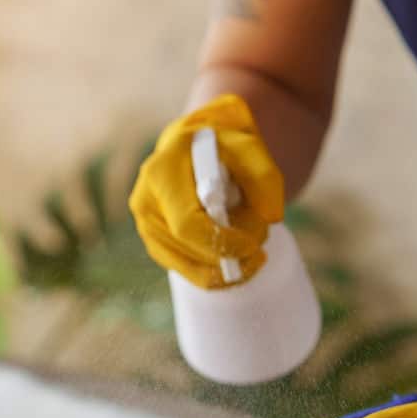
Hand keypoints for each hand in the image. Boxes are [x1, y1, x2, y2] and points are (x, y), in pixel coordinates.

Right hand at [129, 94, 283, 288]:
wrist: (199, 146)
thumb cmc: (223, 144)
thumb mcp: (248, 145)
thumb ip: (264, 176)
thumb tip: (271, 217)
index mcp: (161, 172)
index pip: (188, 225)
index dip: (223, 243)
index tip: (254, 245)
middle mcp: (145, 202)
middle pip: (190, 249)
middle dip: (232, 254)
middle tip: (260, 243)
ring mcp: (146, 226)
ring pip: (190, 267)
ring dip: (228, 265)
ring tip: (250, 243)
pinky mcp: (155, 244)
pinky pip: (187, 272)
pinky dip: (217, 273)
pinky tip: (237, 259)